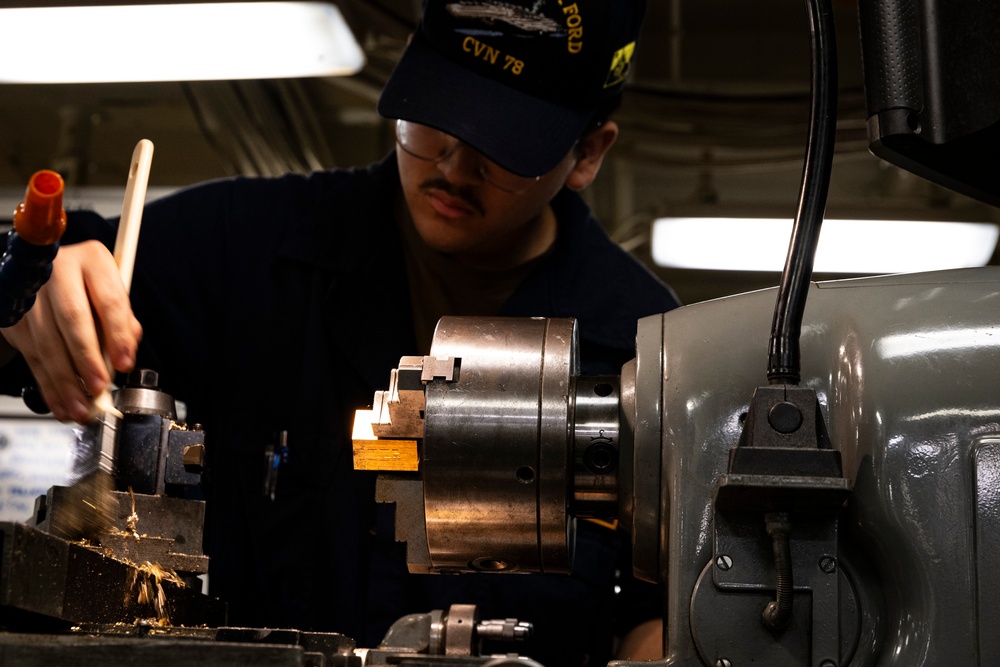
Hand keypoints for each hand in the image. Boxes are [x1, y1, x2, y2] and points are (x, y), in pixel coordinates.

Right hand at [0, 240, 142, 422]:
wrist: (46, 274)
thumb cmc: (89, 286)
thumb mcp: (112, 294)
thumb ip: (124, 323)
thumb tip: (124, 354)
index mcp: (93, 260)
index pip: (108, 300)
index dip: (117, 334)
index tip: (124, 363)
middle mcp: (59, 271)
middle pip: (72, 319)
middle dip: (86, 359)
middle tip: (99, 388)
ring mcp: (32, 293)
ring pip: (48, 342)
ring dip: (65, 381)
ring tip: (82, 407)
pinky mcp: (14, 317)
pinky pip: (32, 356)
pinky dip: (48, 385)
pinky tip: (61, 404)